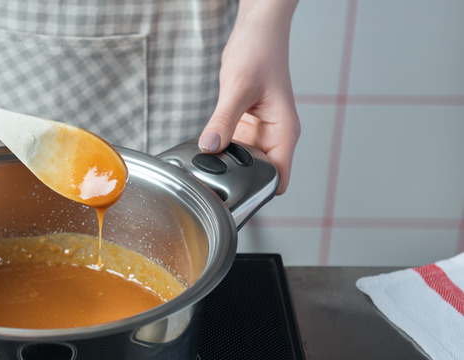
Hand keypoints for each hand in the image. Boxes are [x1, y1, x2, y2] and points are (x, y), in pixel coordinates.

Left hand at [198, 0, 299, 194]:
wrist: (256, 31)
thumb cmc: (260, 52)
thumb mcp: (239, 88)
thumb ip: (223, 120)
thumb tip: (210, 147)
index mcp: (284, 132)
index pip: (278, 177)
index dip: (259, 192)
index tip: (235, 200)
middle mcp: (273, 136)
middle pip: (257, 174)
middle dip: (236, 180)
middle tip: (209, 182)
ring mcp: (258, 132)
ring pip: (241, 162)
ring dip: (224, 165)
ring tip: (204, 165)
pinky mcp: (243, 125)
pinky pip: (230, 146)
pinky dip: (218, 149)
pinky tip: (204, 148)